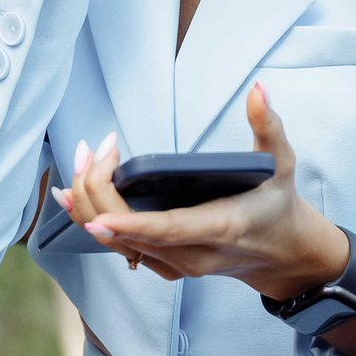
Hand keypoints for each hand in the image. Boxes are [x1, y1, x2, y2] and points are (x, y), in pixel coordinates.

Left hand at [54, 84, 348, 299]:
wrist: (281, 251)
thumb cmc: (277, 203)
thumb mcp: (281, 162)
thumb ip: (269, 125)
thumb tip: (258, 89)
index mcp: (221, 228)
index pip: (168, 230)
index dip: (130, 225)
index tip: (97, 216)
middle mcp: (195, 256)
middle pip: (132, 236)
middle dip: (99, 195)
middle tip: (90, 150)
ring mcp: (177, 266)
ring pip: (120, 245)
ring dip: (90, 207)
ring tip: (78, 164)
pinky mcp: (165, 266)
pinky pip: (122, 249)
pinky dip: (95, 223)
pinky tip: (74, 198)